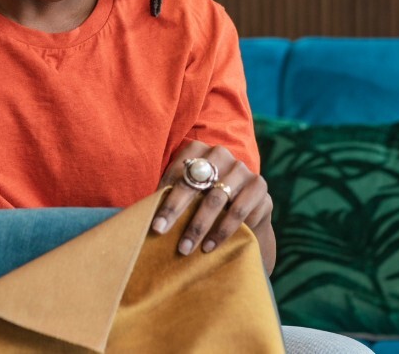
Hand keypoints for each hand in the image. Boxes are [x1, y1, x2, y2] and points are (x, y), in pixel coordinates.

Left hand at [154, 141, 274, 268]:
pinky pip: (240, 210)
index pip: (180, 171)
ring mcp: (243, 170)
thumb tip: (138, 212)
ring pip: (217, 198)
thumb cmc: (203, 203)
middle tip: (162, 233)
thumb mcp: (186, 197)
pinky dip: (223, 230)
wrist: (244, 215)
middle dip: (177, 211)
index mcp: (199, 150)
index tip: (155, 225)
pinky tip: (210, 246)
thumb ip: (168, 196)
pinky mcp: (260, 188)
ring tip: (185, 248)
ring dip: (199, 226)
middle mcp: (222, 154)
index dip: (166, 199)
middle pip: (196, 183)